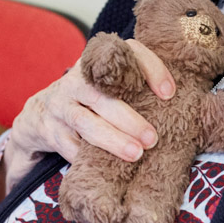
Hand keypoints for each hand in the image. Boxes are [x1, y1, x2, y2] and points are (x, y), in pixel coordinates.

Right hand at [2, 39, 173, 188]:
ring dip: (112, 140)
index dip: (150, 69)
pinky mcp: (49, 130)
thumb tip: (185, 106)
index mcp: (98, 63)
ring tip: (136, 154)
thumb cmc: (89, 101)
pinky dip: (86, 158)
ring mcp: (60, 105)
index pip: (127, 53)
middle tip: (153, 138)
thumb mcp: (108, 86)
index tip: (169, 93)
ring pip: (86, 123)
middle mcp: (76, 80)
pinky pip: (69, 146)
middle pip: (103, 96)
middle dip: (130, 118)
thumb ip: (135, 87)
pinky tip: (104, 169)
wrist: (38, 115)